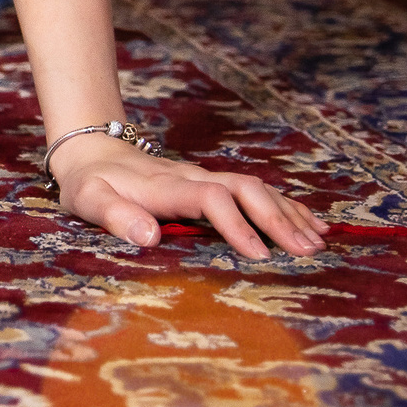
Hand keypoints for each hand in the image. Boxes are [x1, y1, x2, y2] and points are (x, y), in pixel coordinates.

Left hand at [50, 132, 327, 260]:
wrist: (93, 152)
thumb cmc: (90, 184)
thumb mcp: (89, 200)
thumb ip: (114, 217)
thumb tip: (148, 237)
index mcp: (167, 186)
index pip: (211, 199)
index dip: (236, 224)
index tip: (258, 255)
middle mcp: (193, 178)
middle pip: (245, 189)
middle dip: (277, 219)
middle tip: (306, 251)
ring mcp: (206, 178)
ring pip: (257, 188)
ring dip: (288, 213)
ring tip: (318, 242)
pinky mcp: (213, 183)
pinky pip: (257, 191)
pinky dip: (287, 206)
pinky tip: (312, 223)